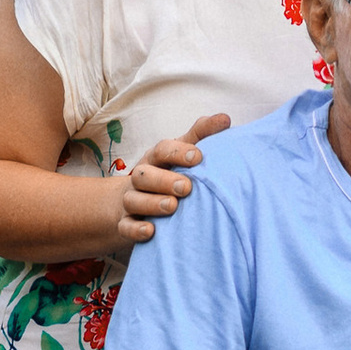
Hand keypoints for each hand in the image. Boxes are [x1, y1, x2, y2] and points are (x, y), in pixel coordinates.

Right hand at [105, 113, 229, 256]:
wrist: (132, 202)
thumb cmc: (167, 172)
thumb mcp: (182, 152)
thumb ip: (202, 135)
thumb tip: (225, 118)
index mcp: (155, 159)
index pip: (162, 150)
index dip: (178, 152)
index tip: (199, 157)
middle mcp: (140, 177)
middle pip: (143, 174)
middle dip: (163, 180)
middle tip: (186, 187)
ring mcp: (130, 201)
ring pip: (133, 200)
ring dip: (152, 203)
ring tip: (172, 206)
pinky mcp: (125, 223)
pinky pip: (125, 226)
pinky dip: (136, 229)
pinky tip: (151, 231)